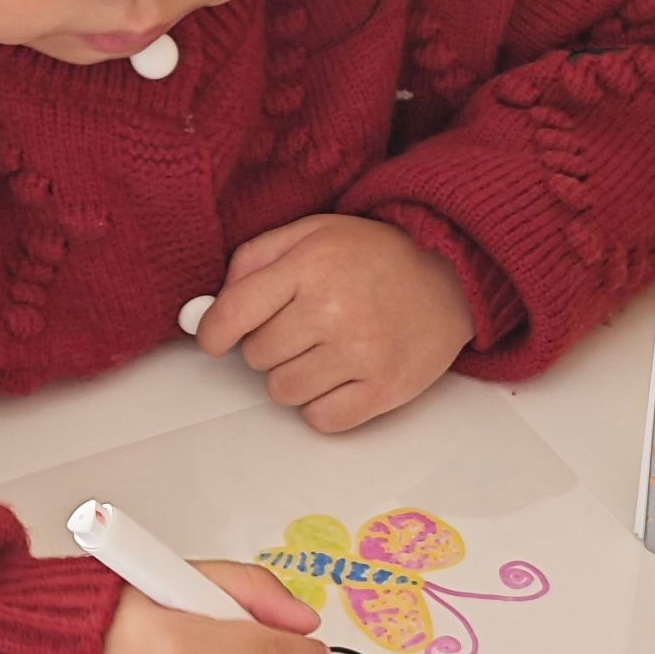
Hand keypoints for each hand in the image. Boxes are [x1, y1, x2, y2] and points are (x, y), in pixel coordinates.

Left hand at [197, 214, 473, 433]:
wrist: (450, 274)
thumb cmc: (373, 256)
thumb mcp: (309, 233)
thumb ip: (251, 263)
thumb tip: (204, 313)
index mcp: (308, 266)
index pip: (233, 315)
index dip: (214, 333)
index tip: (218, 338)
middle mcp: (332, 310)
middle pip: (257, 357)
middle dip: (268, 346)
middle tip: (300, 328)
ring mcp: (361, 353)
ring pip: (283, 392)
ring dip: (294, 377)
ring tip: (323, 351)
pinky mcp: (385, 389)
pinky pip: (321, 420)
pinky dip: (322, 405)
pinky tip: (340, 377)